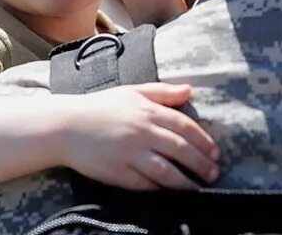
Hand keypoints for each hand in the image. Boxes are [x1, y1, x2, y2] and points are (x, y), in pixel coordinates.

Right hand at [60, 82, 219, 190]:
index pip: (185, 127)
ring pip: (166, 171)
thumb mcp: (133, 91)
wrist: (65, 125)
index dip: (203, 141)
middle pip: (180, 150)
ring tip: (199, 188)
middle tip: (214, 173)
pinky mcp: (117, 172)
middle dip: (201, 164)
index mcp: (148, 111)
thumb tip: (189, 90)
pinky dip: (160, 189)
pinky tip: (171, 193)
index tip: (216, 153)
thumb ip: (163, 92)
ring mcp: (130, 154)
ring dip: (186, 182)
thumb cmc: (101, 106)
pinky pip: (145, 184)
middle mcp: (142, 132)